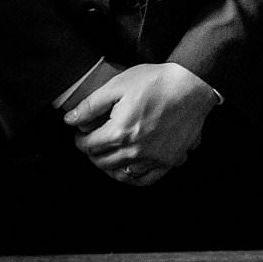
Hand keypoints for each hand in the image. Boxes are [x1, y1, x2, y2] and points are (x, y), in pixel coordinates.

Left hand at [64, 62, 217, 186]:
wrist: (191, 85)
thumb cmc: (156, 82)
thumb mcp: (117, 85)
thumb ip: (91, 105)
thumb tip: (70, 119)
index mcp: (120, 132)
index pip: (89, 146)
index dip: (80, 139)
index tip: (81, 134)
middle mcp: (135, 151)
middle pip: (102, 162)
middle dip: (92, 153)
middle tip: (93, 142)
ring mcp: (154, 158)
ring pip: (121, 174)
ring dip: (109, 166)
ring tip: (108, 154)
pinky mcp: (170, 160)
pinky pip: (146, 180)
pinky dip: (133, 177)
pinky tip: (129, 168)